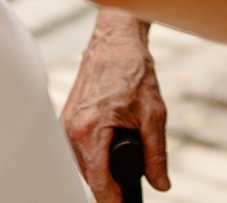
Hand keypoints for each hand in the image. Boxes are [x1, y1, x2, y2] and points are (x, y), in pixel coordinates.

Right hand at [62, 10, 168, 199]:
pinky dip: (95, 152)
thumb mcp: (154, 114)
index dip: (115, 200)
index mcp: (90, 130)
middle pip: (90, 176)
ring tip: (126, 150)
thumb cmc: (132, 69)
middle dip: (112, 181)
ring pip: (84, 164)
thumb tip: (160, 182)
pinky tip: (110, 144)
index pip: (99, 182)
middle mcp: (71, 129)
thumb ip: (157, 154)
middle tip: (134, 176)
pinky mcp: (68, 118)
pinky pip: (79, 149)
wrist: (115, 40)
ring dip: (103, 166)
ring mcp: (66, 124)